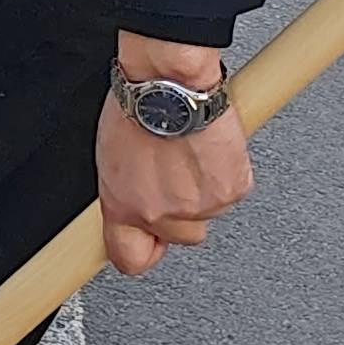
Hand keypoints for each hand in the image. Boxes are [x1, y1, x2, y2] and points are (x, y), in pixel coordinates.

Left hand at [96, 32, 253, 275]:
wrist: (171, 85)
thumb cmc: (137, 108)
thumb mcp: (111, 155)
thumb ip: (126, 189)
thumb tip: (134, 199)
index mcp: (124, 206)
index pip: (130, 258)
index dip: (142, 253)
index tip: (146, 246)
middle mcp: (160, 213)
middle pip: (181, 237)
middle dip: (180, 212)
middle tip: (176, 176)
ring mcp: (199, 205)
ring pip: (209, 213)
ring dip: (203, 190)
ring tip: (190, 154)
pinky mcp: (231, 190)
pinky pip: (232, 192)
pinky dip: (226, 173)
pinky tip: (210, 149)